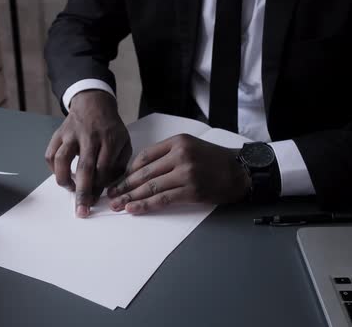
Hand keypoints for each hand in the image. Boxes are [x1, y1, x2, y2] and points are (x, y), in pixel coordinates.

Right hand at [45, 90, 131, 217]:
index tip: (97, 199)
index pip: (104, 168)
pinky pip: (50, 154)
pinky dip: (53, 169)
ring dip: (64, 179)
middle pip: (84, 167)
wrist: (93, 104)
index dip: (100, 186)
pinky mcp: (58, 134)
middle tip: (82, 211)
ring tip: (70, 189)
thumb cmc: (110, 128)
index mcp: (109, 139)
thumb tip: (108, 188)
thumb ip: (119, 166)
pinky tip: (61, 175)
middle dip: (82, 192)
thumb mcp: (124, 143)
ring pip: (61, 159)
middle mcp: (89, 137)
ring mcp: (71, 134)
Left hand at [107, 134, 249, 213]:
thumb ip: (166, 155)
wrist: (240, 171)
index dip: (128, 171)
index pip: (145, 156)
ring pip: (151, 187)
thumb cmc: (214, 160)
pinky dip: (146, 205)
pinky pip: (163, 199)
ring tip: (117, 205)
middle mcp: (180, 155)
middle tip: (111, 195)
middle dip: (124, 185)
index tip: (118, 180)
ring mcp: (186, 173)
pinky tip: (134, 209)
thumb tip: (139, 172)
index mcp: (178, 142)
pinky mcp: (191, 191)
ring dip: (131, 198)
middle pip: (144, 172)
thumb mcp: (190, 146)